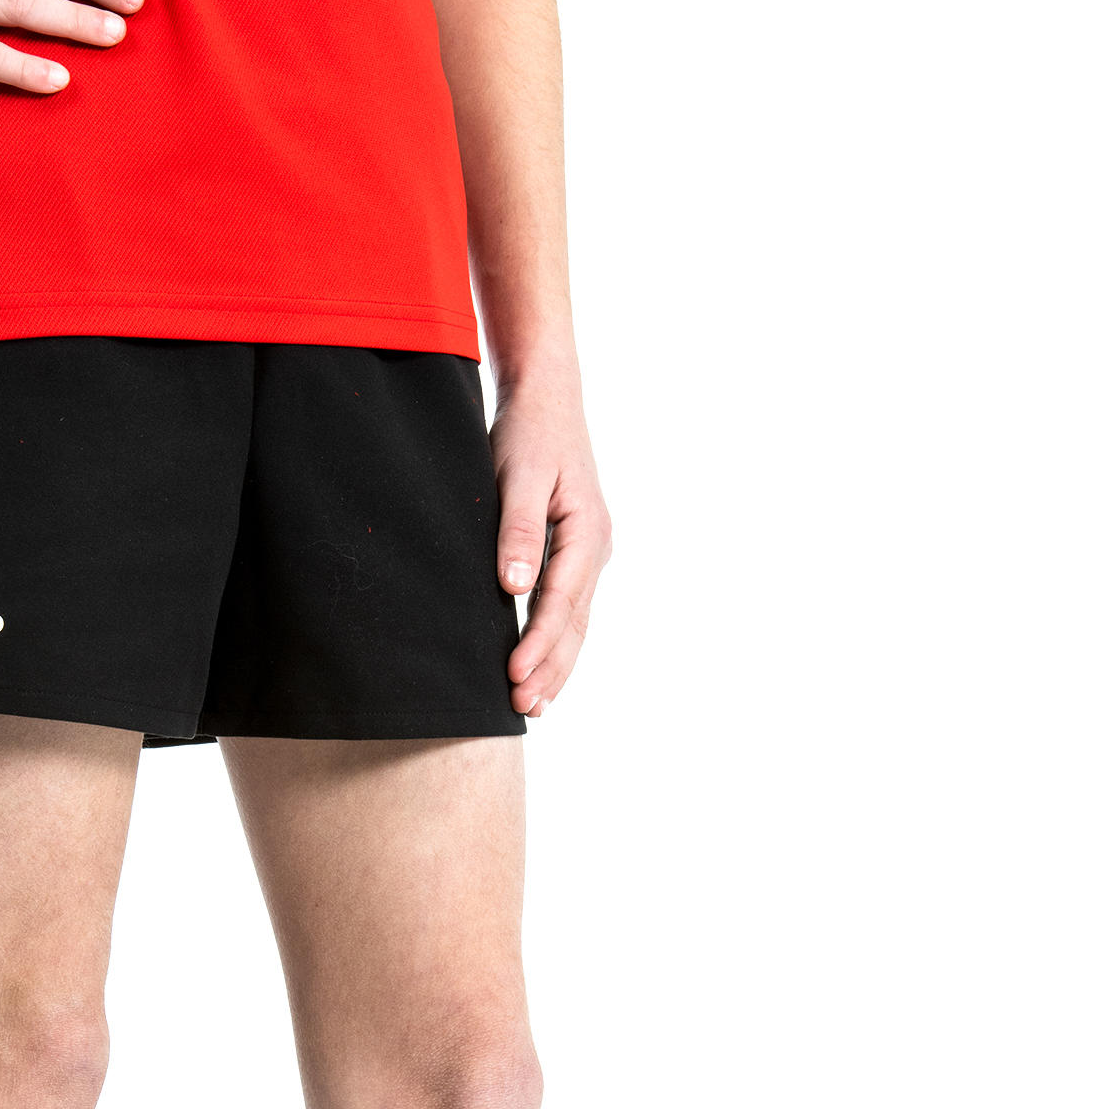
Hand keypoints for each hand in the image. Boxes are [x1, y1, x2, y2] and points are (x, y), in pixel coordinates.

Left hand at [491, 359, 611, 715]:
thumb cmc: (529, 434)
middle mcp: (595, 549)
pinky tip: (541, 668)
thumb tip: (513, 586)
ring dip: (556, 664)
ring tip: (533, 704)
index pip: (559, 603)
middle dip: (551, 669)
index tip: (515, 676)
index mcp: (585, 532)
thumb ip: (517, 531)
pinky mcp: (575, 555)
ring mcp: (589, 554)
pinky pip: (569, 609)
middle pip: (574, 623)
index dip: (537, 643)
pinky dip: (556, 642)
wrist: (546, 399)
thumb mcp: (517, 476)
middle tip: (524, 709)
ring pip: (575, 622)